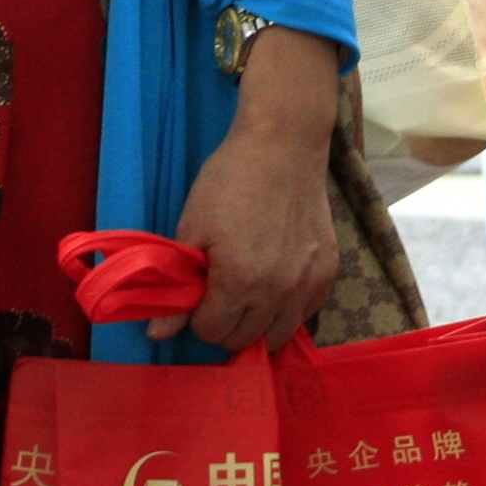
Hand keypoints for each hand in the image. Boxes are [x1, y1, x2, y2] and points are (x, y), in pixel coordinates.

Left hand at [164, 103, 340, 351]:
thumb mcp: (192, 229)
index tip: (199, 294)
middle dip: (225, 324)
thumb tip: (156, 334)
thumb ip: (179, 287)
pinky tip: (277, 287)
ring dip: (258, 324)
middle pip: (245, 340)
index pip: (212, 332)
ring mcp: (307, 282)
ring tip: (249, 297)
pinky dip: (289, 310)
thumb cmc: (229, 181)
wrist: (283, 146)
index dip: (198, 317)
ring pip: (280, 335)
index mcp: (239, 280)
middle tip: (220, 295)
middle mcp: (278, 290)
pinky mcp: (328, 270)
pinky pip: (307, 313)